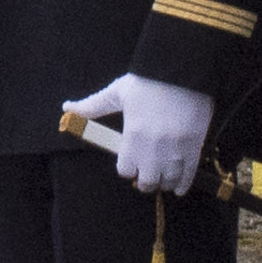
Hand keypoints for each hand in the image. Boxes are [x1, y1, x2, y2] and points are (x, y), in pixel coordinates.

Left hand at [78, 73, 215, 197]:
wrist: (181, 73)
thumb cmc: (147, 82)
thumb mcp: (117, 92)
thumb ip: (93, 106)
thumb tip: (67, 108)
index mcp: (132, 136)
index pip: (125, 170)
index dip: (126, 168)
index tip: (129, 164)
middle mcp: (153, 149)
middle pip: (147, 181)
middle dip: (145, 181)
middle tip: (146, 177)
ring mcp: (175, 151)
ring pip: (168, 181)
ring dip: (164, 183)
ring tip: (162, 180)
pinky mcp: (194, 148)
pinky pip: (189, 176)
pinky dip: (183, 184)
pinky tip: (179, 189)